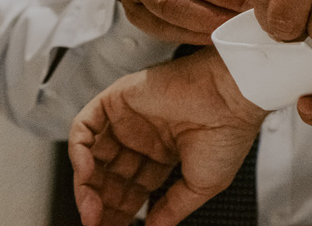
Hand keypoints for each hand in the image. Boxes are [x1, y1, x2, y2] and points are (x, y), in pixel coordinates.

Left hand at [69, 49, 266, 225]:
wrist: (233, 98)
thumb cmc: (229, 132)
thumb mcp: (202, 185)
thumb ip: (171, 209)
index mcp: (165, 151)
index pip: (131, 186)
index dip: (120, 210)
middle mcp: (144, 134)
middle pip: (109, 175)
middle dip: (101, 203)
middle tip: (98, 223)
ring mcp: (130, 118)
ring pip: (91, 154)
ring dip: (85, 184)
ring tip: (91, 208)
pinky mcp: (118, 99)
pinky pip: (84, 127)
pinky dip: (78, 152)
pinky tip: (88, 174)